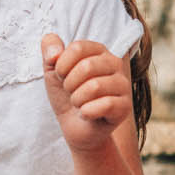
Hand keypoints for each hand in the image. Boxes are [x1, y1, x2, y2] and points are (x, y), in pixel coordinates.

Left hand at [41, 35, 129, 151]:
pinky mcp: (125, 106)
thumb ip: (49, 49)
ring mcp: (123, 84)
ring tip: (78, 103)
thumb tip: (54, 53)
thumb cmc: (66, 95)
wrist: (74, 126)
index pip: (78, 48)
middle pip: (87, 66)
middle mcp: (114, 63)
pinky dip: (87, 112)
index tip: (62, 76)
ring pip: (95, 86)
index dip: (62, 65)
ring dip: (77, 100)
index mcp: (98, 50)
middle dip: (69, 84)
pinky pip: (105, 105)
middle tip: (71, 93)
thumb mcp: (51, 70)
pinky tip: (87, 114)